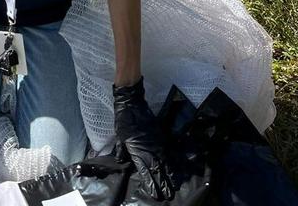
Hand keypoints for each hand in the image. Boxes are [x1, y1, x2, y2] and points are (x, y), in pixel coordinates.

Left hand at [112, 77, 174, 200]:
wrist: (132, 102)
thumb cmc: (124, 120)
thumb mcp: (119, 136)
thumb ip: (121, 149)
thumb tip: (120, 161)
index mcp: (136, 150)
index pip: (145, 171)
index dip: (150, 183)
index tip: (155, 193)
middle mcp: (148, 149)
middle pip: (157, 170)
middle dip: (163, 183)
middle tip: (168, 194)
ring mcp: (156, 143)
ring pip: (165, 162)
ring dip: (170, 175)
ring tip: (175, 186)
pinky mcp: (161, 136)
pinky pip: (168, 152)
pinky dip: (173, 162)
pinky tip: (178, 169)